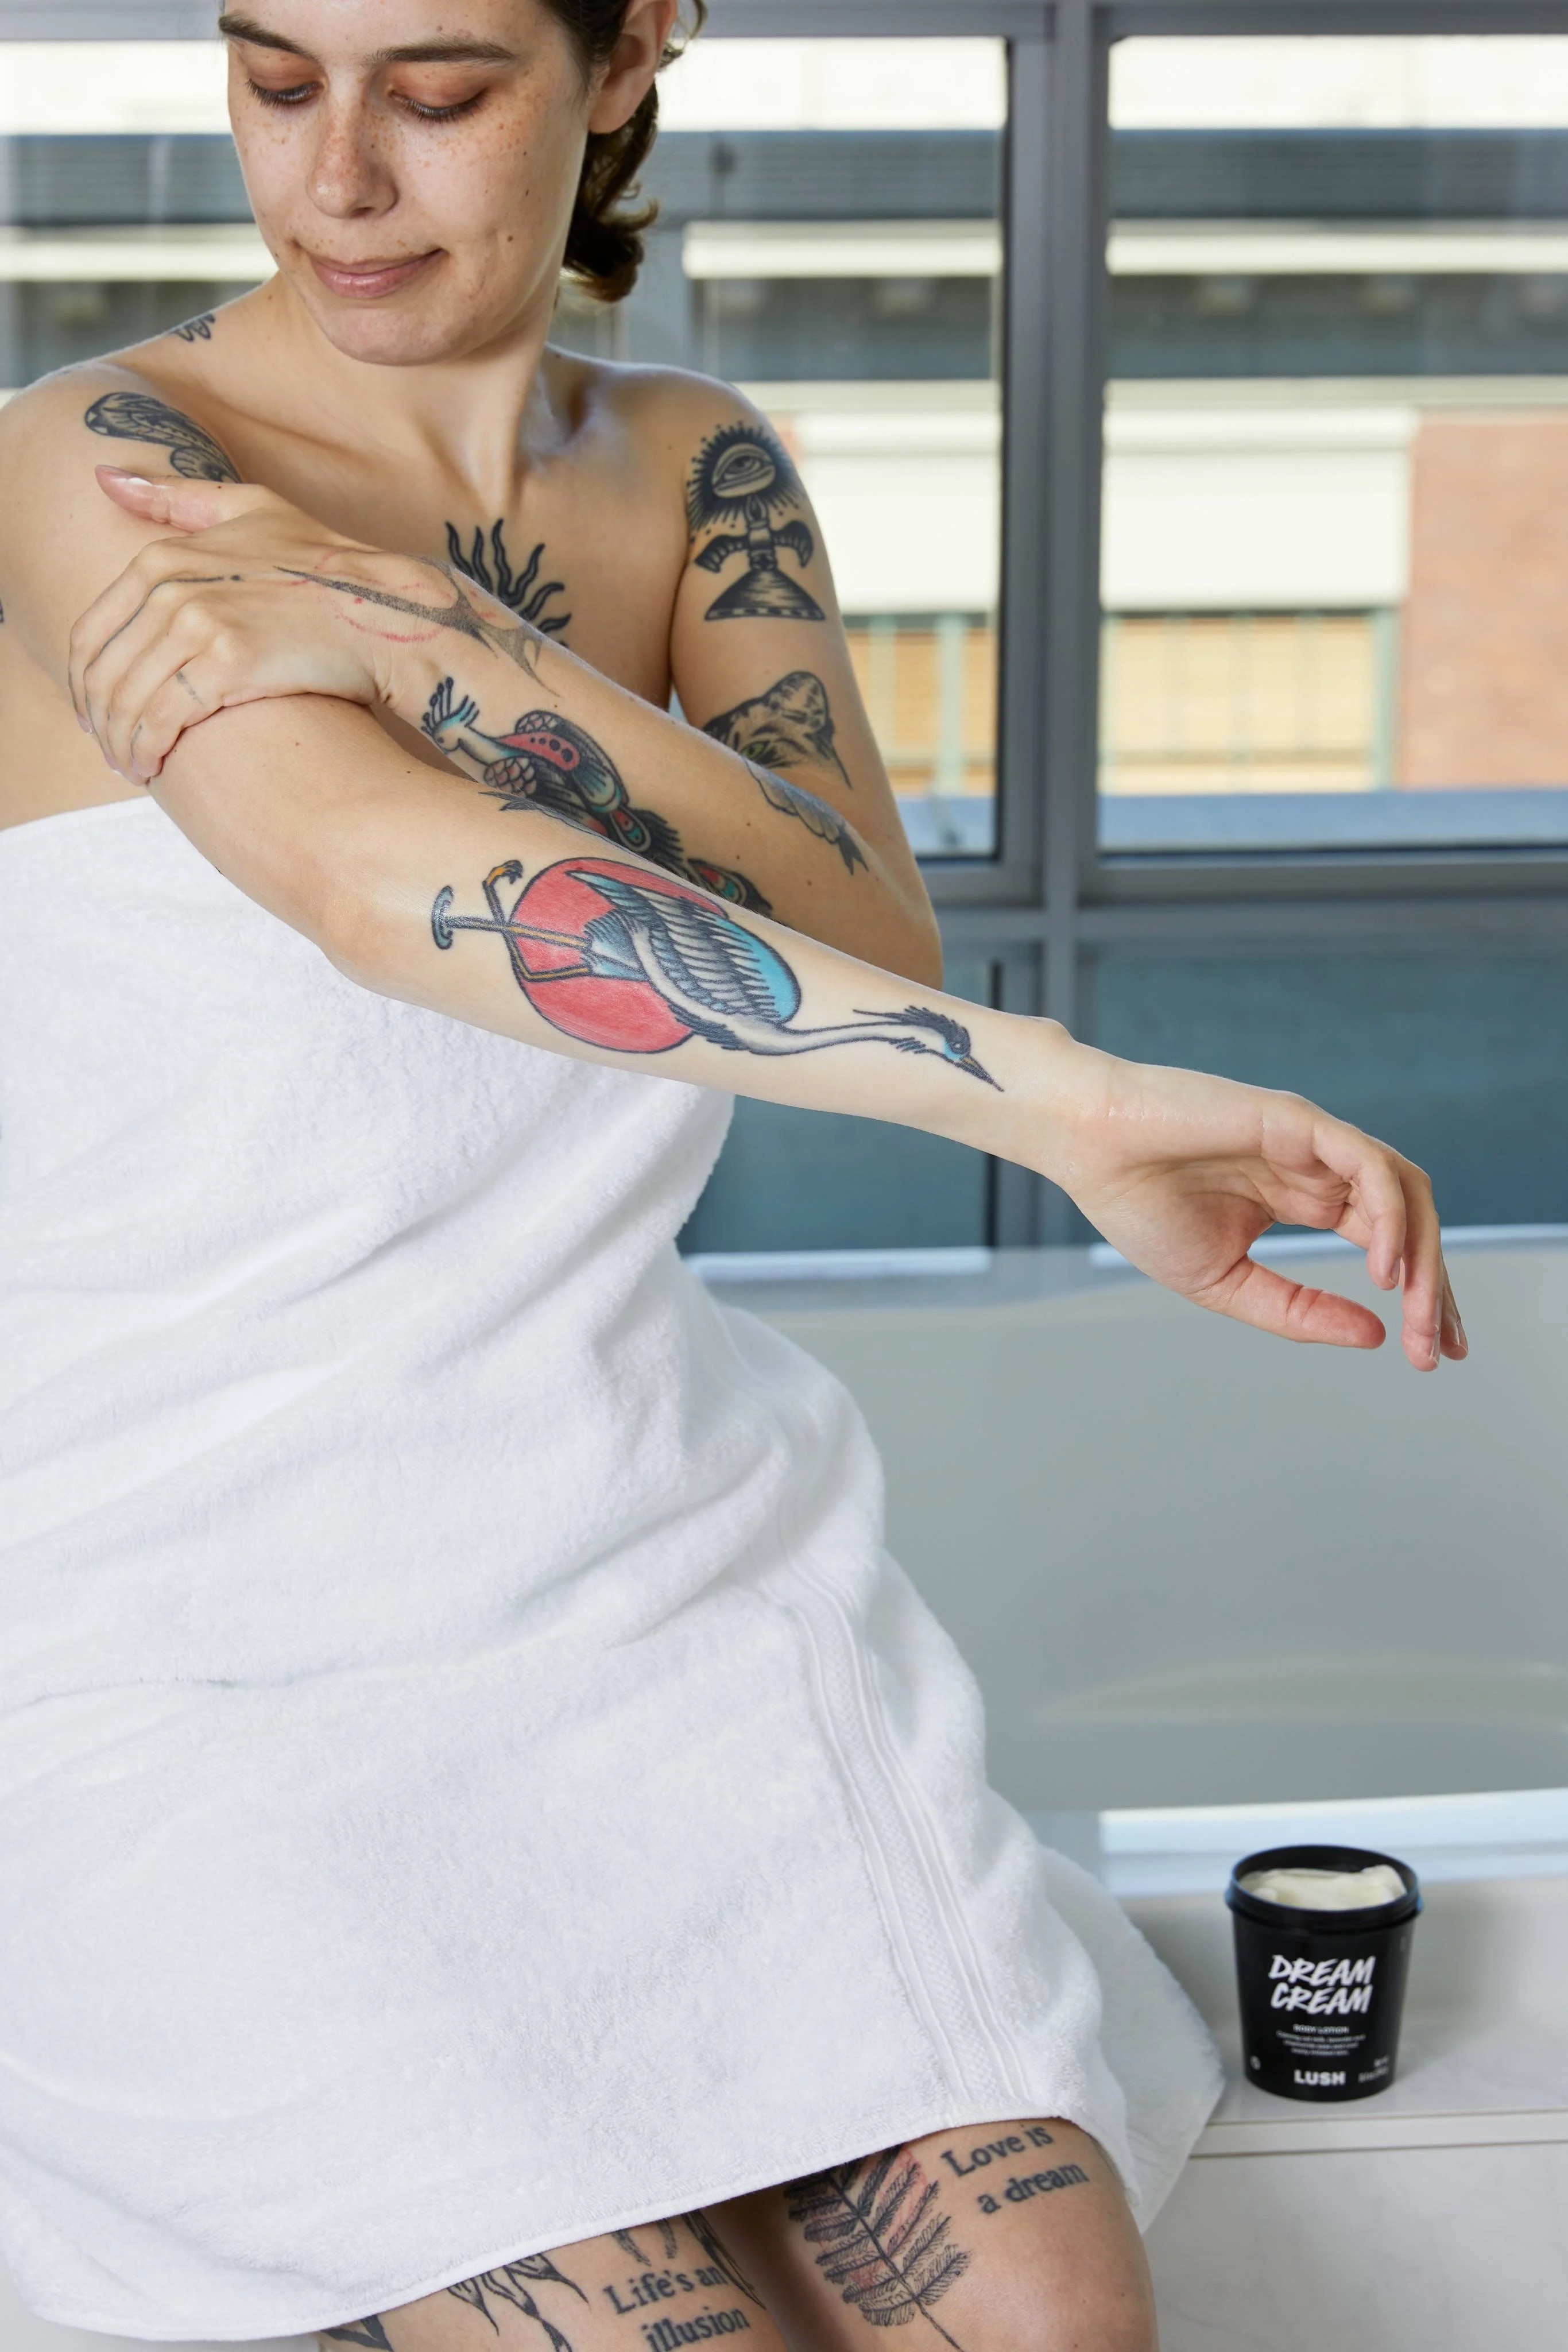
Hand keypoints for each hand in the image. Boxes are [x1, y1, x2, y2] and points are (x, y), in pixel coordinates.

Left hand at [68, 470, 458, 781]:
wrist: (387, 611)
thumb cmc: (324, 566)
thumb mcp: (249, 510)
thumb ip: (175, 499)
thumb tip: (105, 477)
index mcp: (164, 556)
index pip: (92, 632)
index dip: (84, 683)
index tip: (94, 715)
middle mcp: (172, 586)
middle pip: (105, 673)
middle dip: (101, 723)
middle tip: (113, 752)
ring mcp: (199, 622)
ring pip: (129, 700)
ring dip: (122, 743)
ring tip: (134, 768)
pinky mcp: (228, 663)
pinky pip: (163, 718)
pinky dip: (149, 749)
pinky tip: (154, 768)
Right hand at [1029, 1041, 1464, 1370]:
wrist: (1087, 1148)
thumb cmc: (1139, 1204)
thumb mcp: (1225, 1283)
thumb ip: (1297, 1310)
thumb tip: (1376, 1336)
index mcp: (1305, 1198)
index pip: (1387, 1243)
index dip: (1418, 1295)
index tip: (1431, 1353)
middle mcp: (1321, 1167)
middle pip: (1411, 1221)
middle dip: (1433, 1287)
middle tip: (1437, 1348)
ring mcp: (1315, 1141)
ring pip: (1405, 1192)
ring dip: (1424, 1255)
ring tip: (1417, 1313)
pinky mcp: (1299, 1121)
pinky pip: (1369, 1166)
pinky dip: (1388, 1215)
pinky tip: (1382, 1268)